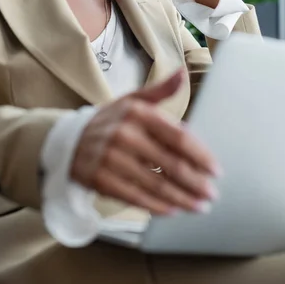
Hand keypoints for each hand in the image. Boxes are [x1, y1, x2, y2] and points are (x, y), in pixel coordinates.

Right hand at [70, 69, 221, 215]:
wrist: (69, 140)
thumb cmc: (110, 120)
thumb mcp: (132, 100)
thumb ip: (160, 90)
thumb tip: (182, 73)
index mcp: (137, 113)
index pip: (177, 136)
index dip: (199, 155)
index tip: (215, 169)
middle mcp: (124, 135)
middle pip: (169, 164)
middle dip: (195, 182)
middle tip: (211, 193)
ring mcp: (112, 159)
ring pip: (155, 184)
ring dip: (182, 198)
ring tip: (199, 206)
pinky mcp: (102, 180)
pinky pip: (136, 197)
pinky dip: (157, 206)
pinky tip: (172, 210)